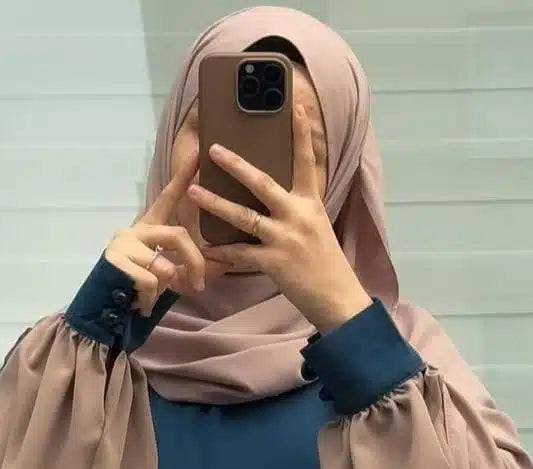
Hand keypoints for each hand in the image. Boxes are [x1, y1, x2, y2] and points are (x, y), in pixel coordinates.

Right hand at [105, 153, 226, 314]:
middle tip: (198, 286)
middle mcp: (135, 230)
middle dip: (195, 262)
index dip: (182, 178)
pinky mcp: (116, 260)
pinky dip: (151, 299)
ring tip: (150, 297)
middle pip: (178, 235)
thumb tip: (225, 265)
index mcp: (148, 229)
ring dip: (165, 288)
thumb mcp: (169, 277)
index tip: (196, 153)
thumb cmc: (137, 290)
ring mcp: (124, 243)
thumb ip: (190, 268)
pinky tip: (140, 303)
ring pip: (165, 265)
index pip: (167, 199)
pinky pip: (151, 282)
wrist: (103, 309)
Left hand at [189, 102, 372, 332]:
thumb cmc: (326, 263)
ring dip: (215, 203)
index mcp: (310, 204)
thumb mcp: (318, 227)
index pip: (306, 162)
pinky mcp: (274, 262)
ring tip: (194, 191)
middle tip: (213, 149)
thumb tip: (276, 196)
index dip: (302, 134)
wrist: (338, 297)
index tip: (296, 106)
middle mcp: (297, 216)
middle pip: (262, 183)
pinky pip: (240, 253)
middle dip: (235, 165)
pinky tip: (205, 247)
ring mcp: (284, 238)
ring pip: (243, 216)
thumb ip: (298, 209)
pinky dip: (221, 251)